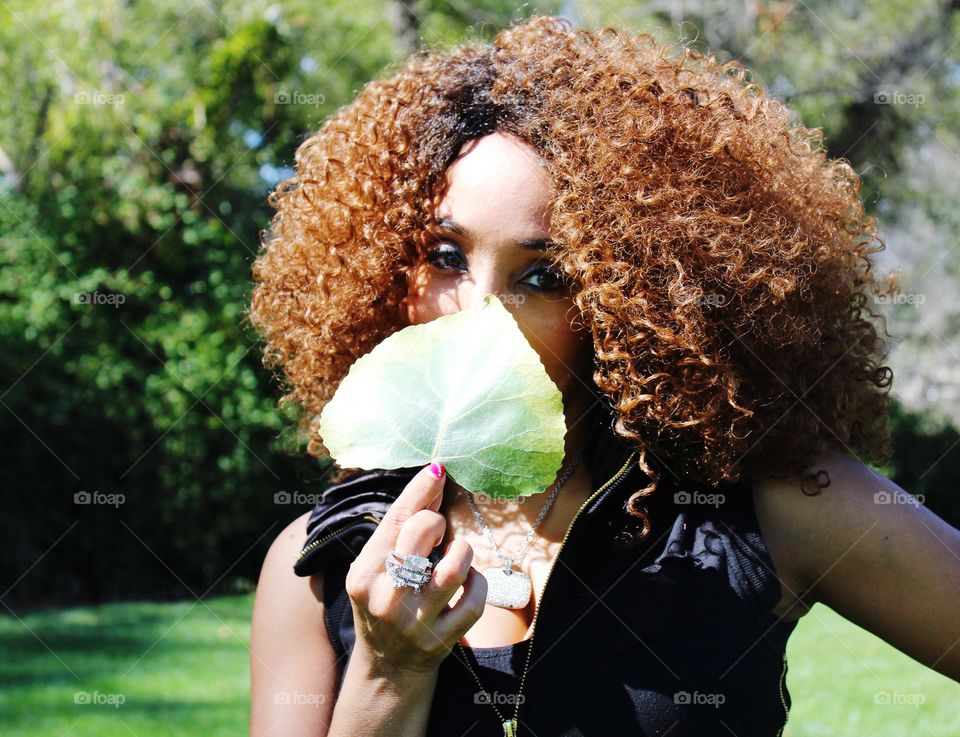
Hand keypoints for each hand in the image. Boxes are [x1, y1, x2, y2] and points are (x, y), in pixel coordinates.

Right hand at [344, 462, 487, 673]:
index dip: (420, 490)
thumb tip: (433, 479)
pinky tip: (467, 581)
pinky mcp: (442, 641)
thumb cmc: (385, 602)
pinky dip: (477, 582)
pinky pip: (475, 598)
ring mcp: (415, 621)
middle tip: (436, 531)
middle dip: (436, 522)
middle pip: (421, 534)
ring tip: (455, 554)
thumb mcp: (377, 568)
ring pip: (454, 566)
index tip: (438, 468)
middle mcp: (386, 597)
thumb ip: (400, 529)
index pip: (395, 519)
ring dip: (462, 551)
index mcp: (364, 574)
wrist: (387, 668)